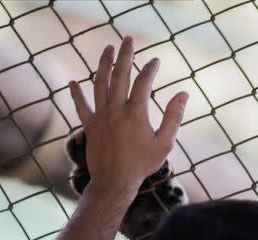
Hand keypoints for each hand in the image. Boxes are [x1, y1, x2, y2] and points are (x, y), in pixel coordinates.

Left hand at [69, 36, 187, 197]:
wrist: (115, 181)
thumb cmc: (143, 164)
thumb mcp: (165, 142)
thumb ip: (174, 116)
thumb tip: (183, 93)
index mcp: (136, 112)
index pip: (143, 82)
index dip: (150, 69)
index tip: (156, 60)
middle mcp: (116, 109)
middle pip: (120, 75)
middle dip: (125, 55)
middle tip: (128, 39)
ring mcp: (100, 116)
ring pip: (100, 83)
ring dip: (104, 64)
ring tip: (108, 49)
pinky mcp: (90, 125)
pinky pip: (81, 105)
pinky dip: (76, 93)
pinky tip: (73, 82)